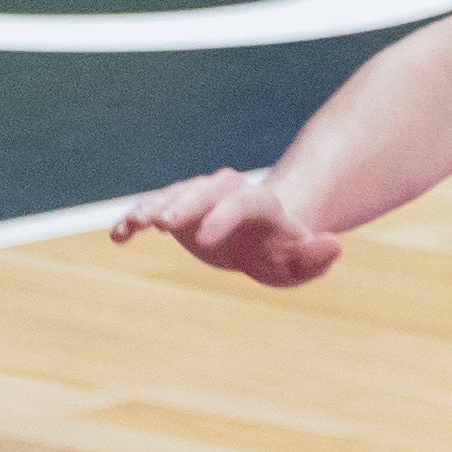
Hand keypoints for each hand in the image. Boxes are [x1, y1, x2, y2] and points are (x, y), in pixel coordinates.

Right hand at [108, 162, 345, 285]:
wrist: (260, 239)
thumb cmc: (283, 253)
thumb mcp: (302, 262)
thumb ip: (316, 257)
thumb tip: (332, 245)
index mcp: (260, 204)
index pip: (243, 201)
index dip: (223, 217)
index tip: (205, 241)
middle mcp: (227, 192)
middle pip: (204, 189)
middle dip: (183, 203)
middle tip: (161, 224)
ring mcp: (199, 198)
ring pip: (175, 193)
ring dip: (154, 206)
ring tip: (133, 224)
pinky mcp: (177, 209)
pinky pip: (153, 207)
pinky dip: (135, 219)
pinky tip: (118, 236)